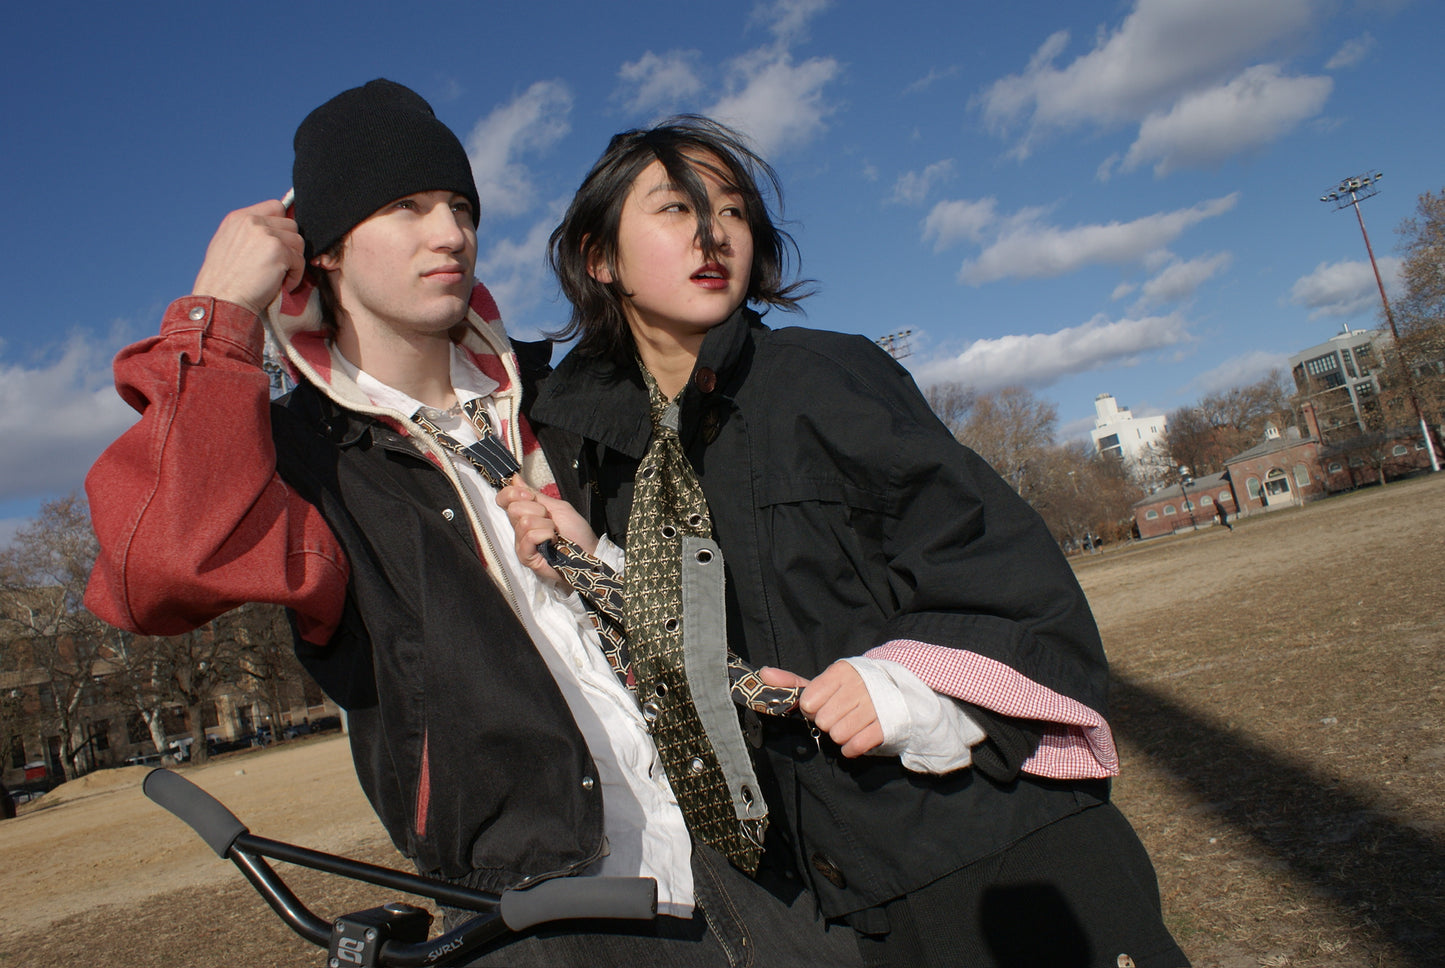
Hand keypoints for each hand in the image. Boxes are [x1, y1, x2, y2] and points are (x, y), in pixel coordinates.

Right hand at [192, 200, 305, 316]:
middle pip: (291, 225)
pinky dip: (294, 276)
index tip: (279, 244)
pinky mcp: (278, 251)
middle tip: (279, 265)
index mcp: (239, 218)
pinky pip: (300, 261)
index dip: (282, 225)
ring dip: (293, 261)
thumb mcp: (227, 245)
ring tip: (278, 277)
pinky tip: (279, 286)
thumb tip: (274, 231)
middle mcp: (252, 221)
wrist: (221, 300)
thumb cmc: (224, 281)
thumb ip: (249, 233)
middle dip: (289, 246)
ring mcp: (266, 234)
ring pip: (299, 242)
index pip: (275, 206)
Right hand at [497, 484, 598, 583]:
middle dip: (537, 510)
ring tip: (554, 533)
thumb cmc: (576, 531)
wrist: (588, 550)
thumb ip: (535, 494)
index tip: (530, 496)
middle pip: (514, 509)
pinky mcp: (526, 557)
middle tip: (550, 519)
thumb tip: (515, 479)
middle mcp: (520, 528)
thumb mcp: (556, 506)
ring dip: (546, 525)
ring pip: (525, 522)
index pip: (504, 499)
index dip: (513, 493)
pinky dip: (545, 535)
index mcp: (525, 514)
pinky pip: (530, 537)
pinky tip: (552, 542)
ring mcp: (521, 543)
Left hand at [759, 661, 883, 757]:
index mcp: (841, 672)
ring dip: (841, 735)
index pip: (808, 702)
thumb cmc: (851, 690)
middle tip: (841, 714)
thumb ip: (793, 682)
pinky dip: (852, 748)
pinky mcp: (884, 726)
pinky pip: (854, 747)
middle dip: (828, 722)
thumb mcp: (825, 683)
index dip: (813, 708)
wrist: (895, 693)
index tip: (825, 704)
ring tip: (851, 723)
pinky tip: (858, 736)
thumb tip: (763, 674)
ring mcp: (874, 706)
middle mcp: (859, 686)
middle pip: (822, 721)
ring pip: (837, 735)